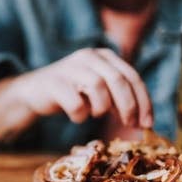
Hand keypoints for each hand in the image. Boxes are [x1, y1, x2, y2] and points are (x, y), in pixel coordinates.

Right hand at [11, 48, 151, 127]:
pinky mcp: (54, 82)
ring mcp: (70, 67)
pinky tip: (76, 114)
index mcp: (104, 56)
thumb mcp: (99, 89)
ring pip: (98, 87)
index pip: (132, 76)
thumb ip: (119, 96)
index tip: (147, 123)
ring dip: (101, 108)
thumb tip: (144, 121)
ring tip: (94, 114)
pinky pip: (76, 103)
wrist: (34, 91)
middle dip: (128, 107)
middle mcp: (88, 56)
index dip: (143, 101)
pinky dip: (80, 115)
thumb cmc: (72, 92)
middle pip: (118, 80)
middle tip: (130, 125)